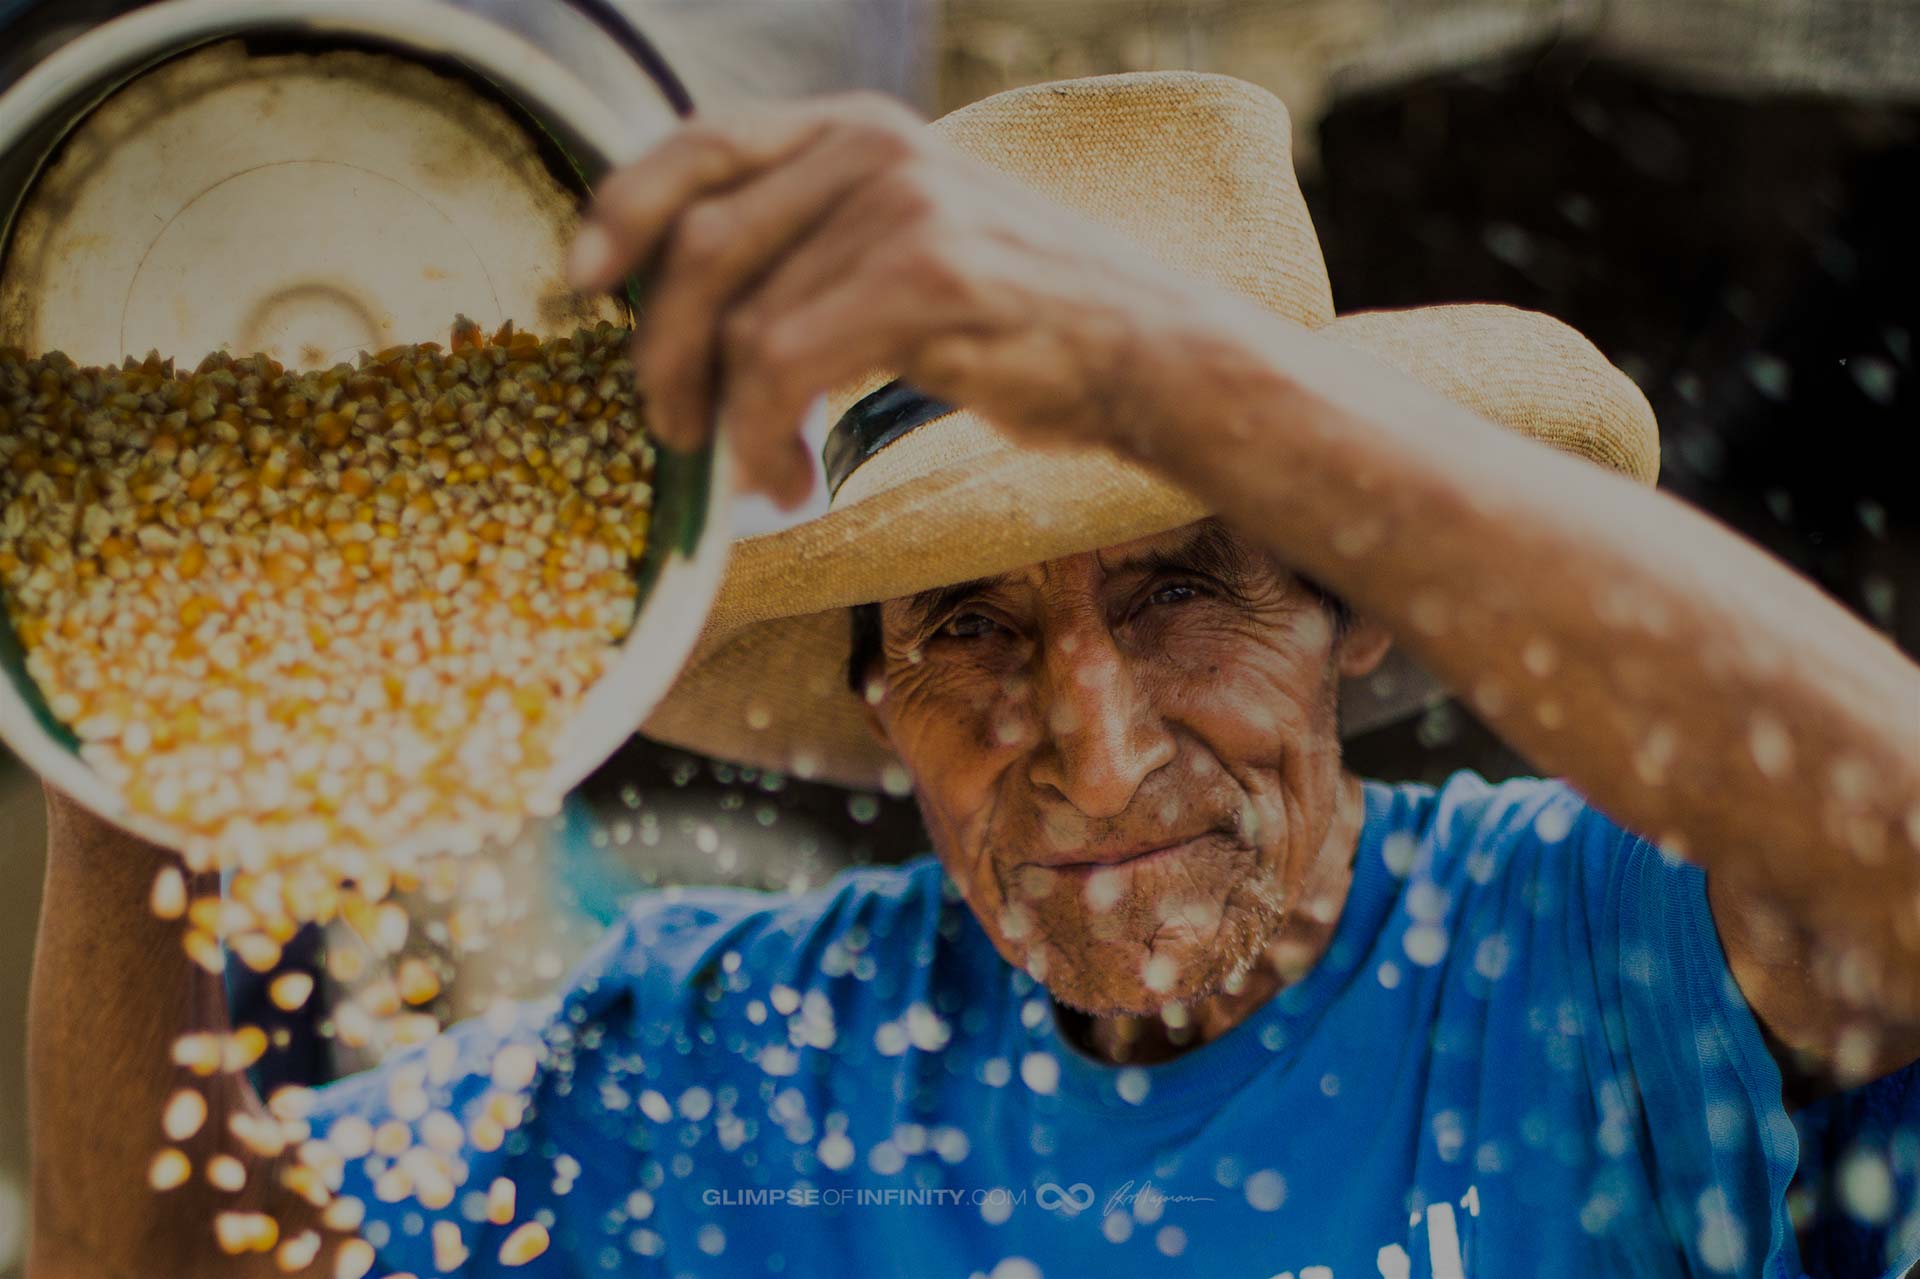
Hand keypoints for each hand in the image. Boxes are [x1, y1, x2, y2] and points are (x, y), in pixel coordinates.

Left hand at [569, 93, 1230, 507]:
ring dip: (720, 420)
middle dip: (656, 351)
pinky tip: (789, 480)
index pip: (700, 145)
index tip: (578, 288)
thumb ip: (807, 246)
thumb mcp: (901, 249)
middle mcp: (871, 148)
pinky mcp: (925, 272)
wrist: (1145, 353)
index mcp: (856, 131)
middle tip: (663, 428)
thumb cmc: (1016, 322)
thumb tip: (679, 305)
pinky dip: (761, 437)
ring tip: (751, 472)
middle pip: (698, 241)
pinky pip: (782, 362)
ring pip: (737, 317)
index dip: (621, 212)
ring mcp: (900, 203)